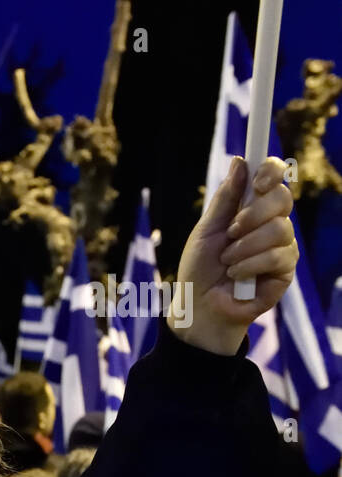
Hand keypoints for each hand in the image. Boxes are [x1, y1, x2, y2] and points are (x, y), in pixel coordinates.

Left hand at [171, 156, 296, 354]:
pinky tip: (237, 275)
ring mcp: (281, 245)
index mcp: (250, 209)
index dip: (271, 171)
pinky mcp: (286, 268)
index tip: (258, 179)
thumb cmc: (200, 269)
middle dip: (253, 214)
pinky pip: (279, 255)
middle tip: (230, 231)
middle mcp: (270, 222)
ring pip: (280, 228)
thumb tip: (240, 161)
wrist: (199, 306)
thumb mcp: (206, 230)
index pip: (273, 178)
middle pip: (282, 198)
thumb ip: (225, 199)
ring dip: (245, 246)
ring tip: (227, 261)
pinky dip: (251, 264)